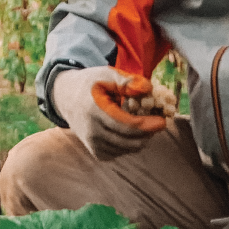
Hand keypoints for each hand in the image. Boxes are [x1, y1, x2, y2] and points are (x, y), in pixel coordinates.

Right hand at [52, 65, 168, 161]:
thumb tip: (149, 88)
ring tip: (144, 125)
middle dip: (148, 134)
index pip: (127, 126)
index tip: (162, 121)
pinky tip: (130, 133)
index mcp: (96, 111)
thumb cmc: (91, 84)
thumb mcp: (107, 75)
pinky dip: (129, 145)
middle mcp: (92, 132)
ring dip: (140, 139)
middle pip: (129, 141)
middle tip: (157, 123)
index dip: (148, 126)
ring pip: (127, 149)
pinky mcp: (96, 152)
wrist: (66, 97)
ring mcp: (93, 144)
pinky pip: (120, 153)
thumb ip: (127, 82)